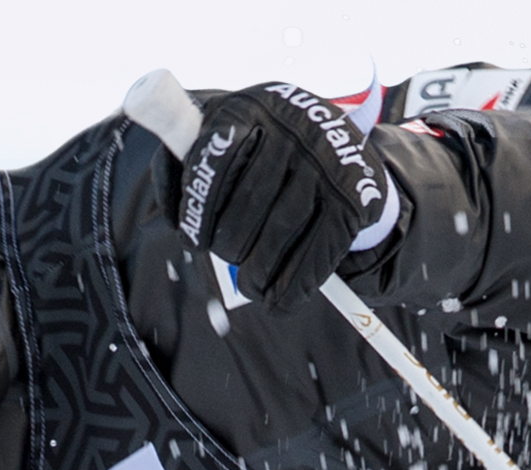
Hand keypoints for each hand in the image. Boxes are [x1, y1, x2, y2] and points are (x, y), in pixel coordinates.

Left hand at [173, 83, 396, 302]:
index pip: (215, 158)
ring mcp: (329, 160)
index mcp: (250, 107)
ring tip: (251, 286)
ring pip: (280, 233)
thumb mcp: (225, 135)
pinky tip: (280, 301)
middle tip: (227, 258)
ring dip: (258, 274)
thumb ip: (188, 162)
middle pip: (248, 203)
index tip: (193, 240)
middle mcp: (294, 126)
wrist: (340, 145)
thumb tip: (172, 214)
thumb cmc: (261, 150)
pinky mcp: (358, 194)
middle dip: (229, 244)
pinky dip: (294, 287)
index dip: (198, 209)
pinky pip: (318, 252)